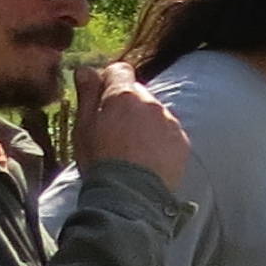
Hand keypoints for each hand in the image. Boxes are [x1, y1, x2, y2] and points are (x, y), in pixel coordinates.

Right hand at [73, 60, 189, 190]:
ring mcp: (169, 122)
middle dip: (127, 106)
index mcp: (123, 96)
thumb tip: (85, 69)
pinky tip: (147, 159)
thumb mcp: (84, 127)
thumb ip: (87, 95)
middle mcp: (151, 103)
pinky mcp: (182, 141)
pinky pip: (169, 132)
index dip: (110, 82)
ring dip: (145, 124)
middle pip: (138, 94)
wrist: (130, 196)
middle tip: (115, 132)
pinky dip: (160, 140)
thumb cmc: (100, 161)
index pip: (120, 70)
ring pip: (155, 113)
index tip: (103, 99)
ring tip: (132, 150)